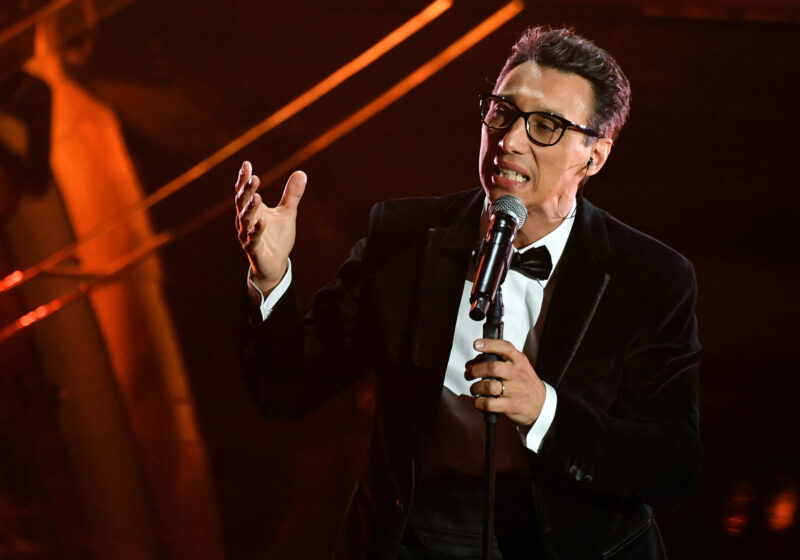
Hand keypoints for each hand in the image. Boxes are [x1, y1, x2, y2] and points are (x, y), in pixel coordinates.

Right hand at [234, 161, 305, 293]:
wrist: (275, 263)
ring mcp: (247, 235)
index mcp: (253, 210)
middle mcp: (246, 220)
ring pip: (245, 219)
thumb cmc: (277, 237)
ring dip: (250, 208)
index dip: (244, 179)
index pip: (245, 191)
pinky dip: (257, 229)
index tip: (246, 164)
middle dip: (246, 190)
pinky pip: (253, 238)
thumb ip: (292, 195)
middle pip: (242, 202)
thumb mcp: (288, 213)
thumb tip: (301, 173)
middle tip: (253, 178)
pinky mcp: (254, 248)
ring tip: (257, 196)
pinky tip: (264, 220)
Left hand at [465, 338, 546, 425]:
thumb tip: (473, 363)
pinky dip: (479, 403)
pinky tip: (478, 401)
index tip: (477, 344)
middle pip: (492, 368)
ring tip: (474, 389)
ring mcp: (515, 390)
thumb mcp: (518, 368)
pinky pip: (489, 403)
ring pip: (488, 386)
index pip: (505, 348)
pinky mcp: (511, 406)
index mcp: (519, 361)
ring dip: (475, 388)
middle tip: (469, 373)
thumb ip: (498, 362)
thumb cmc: (524, 384)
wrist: (542, 405)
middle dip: (475, 370)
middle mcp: (517, 374)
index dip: (489, 344)